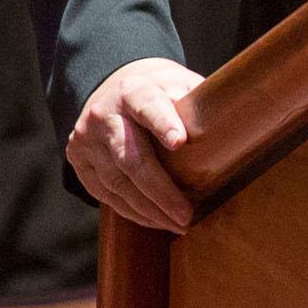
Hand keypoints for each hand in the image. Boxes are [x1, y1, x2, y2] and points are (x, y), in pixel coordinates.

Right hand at [66, 56, 204, 233]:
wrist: (113, 85)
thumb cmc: (158, 89)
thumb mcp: (177, 83)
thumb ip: (194, 103)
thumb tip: (228, 126)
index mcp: (134, 89)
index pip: (148, 105)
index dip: (163, 122)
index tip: (180, 142)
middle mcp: (104, 114)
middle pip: (131, 158)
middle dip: (161, 191)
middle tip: (186, 214)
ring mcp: (87, 140)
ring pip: (116, 183)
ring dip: (148, 209)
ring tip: (176, 224)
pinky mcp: (79, 161)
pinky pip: (105, 194)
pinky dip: (131, 210)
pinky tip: (153, 220)